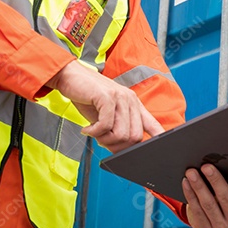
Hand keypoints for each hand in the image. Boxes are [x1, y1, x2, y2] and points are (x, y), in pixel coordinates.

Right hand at [48, 62, 164, 152]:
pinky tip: (87, 129)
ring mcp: (120, 97)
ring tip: (94, 133)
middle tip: (102, 140)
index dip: (158, 138)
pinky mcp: (107, 97)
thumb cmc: (86, 96)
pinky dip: (94, 133)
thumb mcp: (105, 115)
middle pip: (135, 137)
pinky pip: (105, 126)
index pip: (152, 124)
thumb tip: (120, 151)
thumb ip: (115, 130)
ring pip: (121, 134)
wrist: (70, 76)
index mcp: (133, 104)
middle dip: (117, 146)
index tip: (157, 151)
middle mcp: (130, 100)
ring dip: (104, 140)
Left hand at [183, 161, 227, 227]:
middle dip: (215, 180)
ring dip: (198, 186)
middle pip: (225, 197)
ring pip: (208, 204)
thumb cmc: (227, 198)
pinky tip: (186, 183)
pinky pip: (196, 210)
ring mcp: (221, 227)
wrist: (214, 221)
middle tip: (206, 166)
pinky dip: (190, 195)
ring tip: (191, 172)